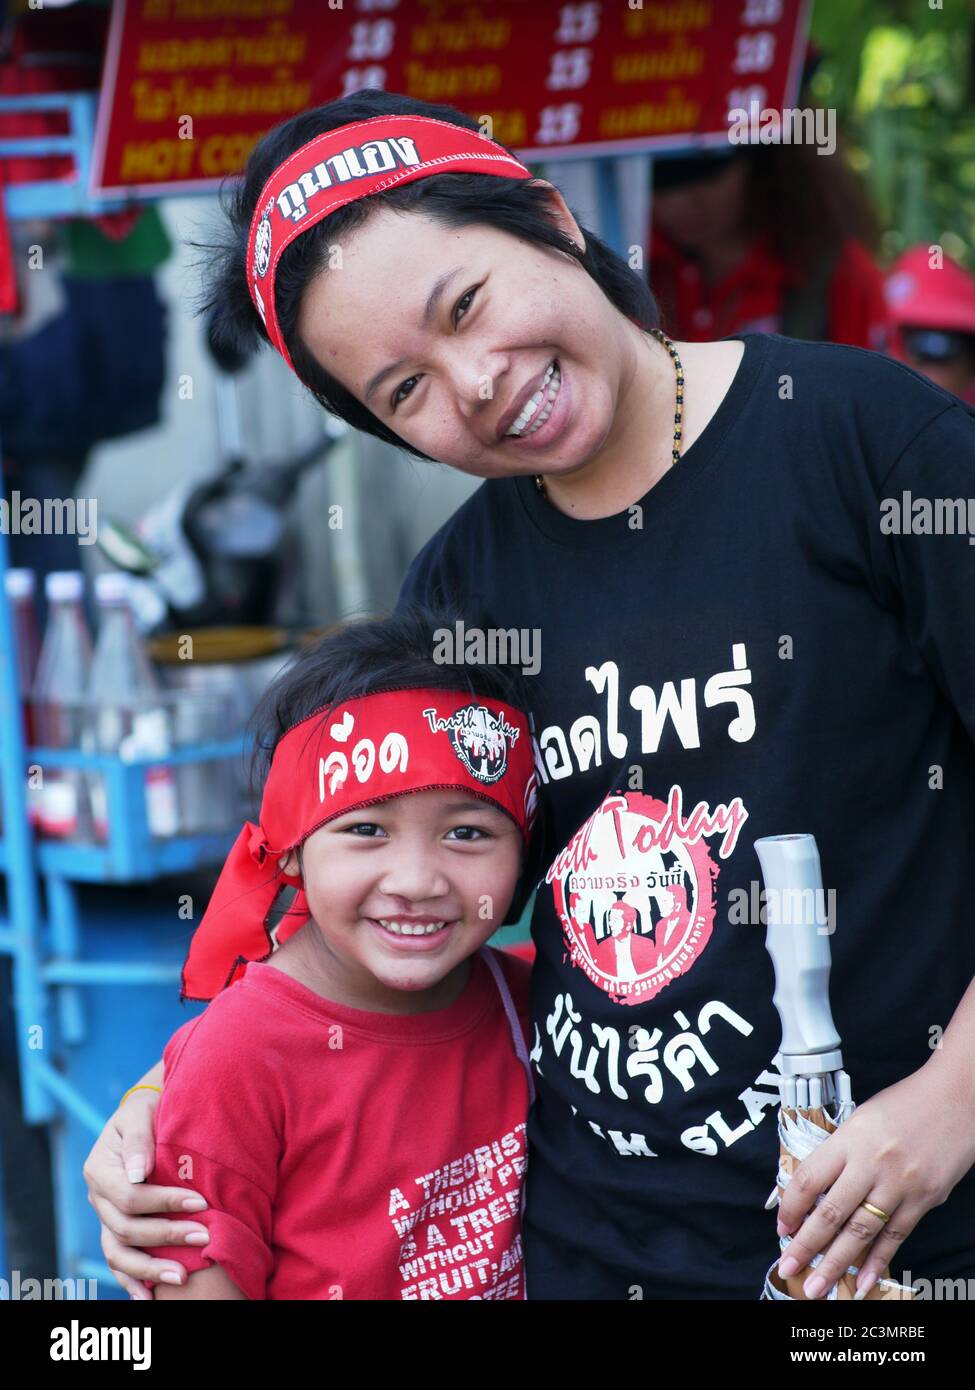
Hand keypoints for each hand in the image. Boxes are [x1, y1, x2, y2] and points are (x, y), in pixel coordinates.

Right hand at [82, 1091, 209, 1299]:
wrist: (149, 1112)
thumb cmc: (150, 1109)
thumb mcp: (142, 1111)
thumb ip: (139, 1139)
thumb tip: (139, 1171)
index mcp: (100, 1168)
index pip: (130, 1196)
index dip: (164, 1203)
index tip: (200, 1204)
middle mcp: (98, 1197)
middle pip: (127, 1228)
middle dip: (167, 1234)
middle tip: (205, 1236)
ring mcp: (105, 1217)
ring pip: (119, 1253)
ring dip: (150, 1267)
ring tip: (183, 1277)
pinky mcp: (116, 1229)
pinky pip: (118, 1261)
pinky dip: (132, 1281)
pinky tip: (151, 1297)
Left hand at [776, 1060, 974, 1298]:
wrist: (956, 1098)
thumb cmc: (905, 1104)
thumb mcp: (861, 1118)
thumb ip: (840, 1152)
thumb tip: (816, 1189)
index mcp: (850, 1138)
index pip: (809, 1179)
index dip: (791, 1208)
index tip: (781, 1227)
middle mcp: (871, 1163)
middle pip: (830, 1212)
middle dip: (805, 1246)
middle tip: (787, 1268)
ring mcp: (899, 1185)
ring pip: (860, 1231)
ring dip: (836, 1263)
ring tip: (817, 1285)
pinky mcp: (924, 1200)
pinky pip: (895, 1236)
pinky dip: (877, 1261)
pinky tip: (863, 1280)